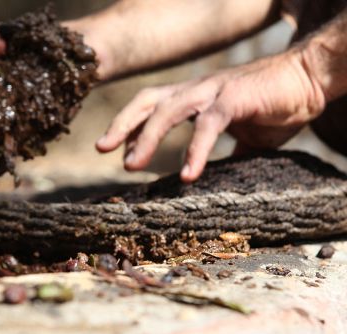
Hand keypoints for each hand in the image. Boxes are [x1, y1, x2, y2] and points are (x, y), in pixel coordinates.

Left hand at [96, 48, 325, 181]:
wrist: (307, 80)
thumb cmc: (271, 106)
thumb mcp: (237, 134)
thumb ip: (219, 151)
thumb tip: (209, 177)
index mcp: (192, 96)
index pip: (150, 106)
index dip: (130, 126)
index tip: (115, 150)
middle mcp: (196, 89)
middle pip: (148, 101)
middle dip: (122, 124)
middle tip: (102, 149)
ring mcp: (213, 91)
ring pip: (168, 111)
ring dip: (147, 138)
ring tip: (131, 166)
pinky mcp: (235, 99)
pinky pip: (208, 125)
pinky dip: (196, 150)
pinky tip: (188, 176)